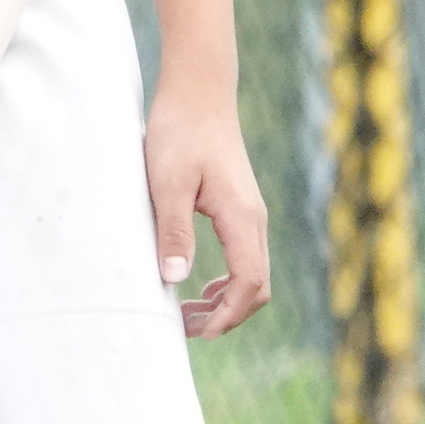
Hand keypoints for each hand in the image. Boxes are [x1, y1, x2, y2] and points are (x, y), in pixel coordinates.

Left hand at [145, 84, 270, 338]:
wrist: (197, 90)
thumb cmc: (179, 131)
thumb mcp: (167, 181)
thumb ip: (173, 230)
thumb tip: (174, 278)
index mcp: (242, 217)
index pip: (249, 283)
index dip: (228, 314)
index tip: (200, 333)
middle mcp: (254, 219)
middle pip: (257, 286)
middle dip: (228, 315)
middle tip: (187, 331)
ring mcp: (250, 213)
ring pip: (252, 273)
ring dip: (225, 301)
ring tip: (188, 316)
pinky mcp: (239, 206)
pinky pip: (243, 256)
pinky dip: (226, 280)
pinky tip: (199, 286)